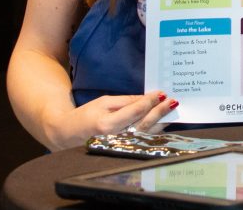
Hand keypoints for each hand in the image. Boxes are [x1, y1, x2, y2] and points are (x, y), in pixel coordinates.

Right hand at [47, 91, 177, 149]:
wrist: (70, 135)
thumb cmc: (86, 115)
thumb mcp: (104, 102)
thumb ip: (126, 101)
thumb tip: (146, 98)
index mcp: (107, 125)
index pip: (134, 112)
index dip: (149, 102)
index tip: (161, 93)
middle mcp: (116, 138)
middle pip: (143, 124)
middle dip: (159, 111)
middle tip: (172, 101)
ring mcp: (121, 146)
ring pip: (146, 134)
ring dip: (161, 121)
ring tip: (172, 109)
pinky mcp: (124, 149)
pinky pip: (143, 139)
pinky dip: (155, 130)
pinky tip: (163, 121)